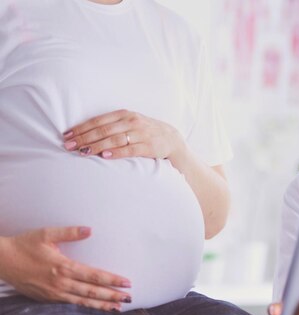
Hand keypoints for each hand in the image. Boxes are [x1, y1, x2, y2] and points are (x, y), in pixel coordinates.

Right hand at [0, 227, 132, 310]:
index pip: (94, 276)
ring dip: (102, 305)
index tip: (127, 282)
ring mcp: (54, 294)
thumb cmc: (24, 245)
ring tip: (118, 307)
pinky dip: (85, 307)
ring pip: (83, 301)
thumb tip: (89, 230)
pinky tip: (96, 309)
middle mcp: (60, 283)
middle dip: (112, 295)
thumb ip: (69, 232)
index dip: (112, 280)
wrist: (1, 261)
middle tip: (129, 298)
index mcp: (63, 267)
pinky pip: (71, 305)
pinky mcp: (48, 299)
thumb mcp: (46, 234)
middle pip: (92, 292)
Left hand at [62, 109, 184, 159]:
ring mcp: (141, 134)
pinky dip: (116, 152)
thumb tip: (85, 132)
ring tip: (82, 152)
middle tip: (68, 146)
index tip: (66, 136)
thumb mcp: (130, 122)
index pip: (98, 121)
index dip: (81, 128)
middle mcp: (132, 122)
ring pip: (114, 139)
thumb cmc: (145, 131)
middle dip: (84, 138)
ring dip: (96, 146)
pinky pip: (129, 149)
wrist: (171, 139)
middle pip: (103, 130)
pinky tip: (104, 156)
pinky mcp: (148, 147)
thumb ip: (112, 125)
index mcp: (124, 114)